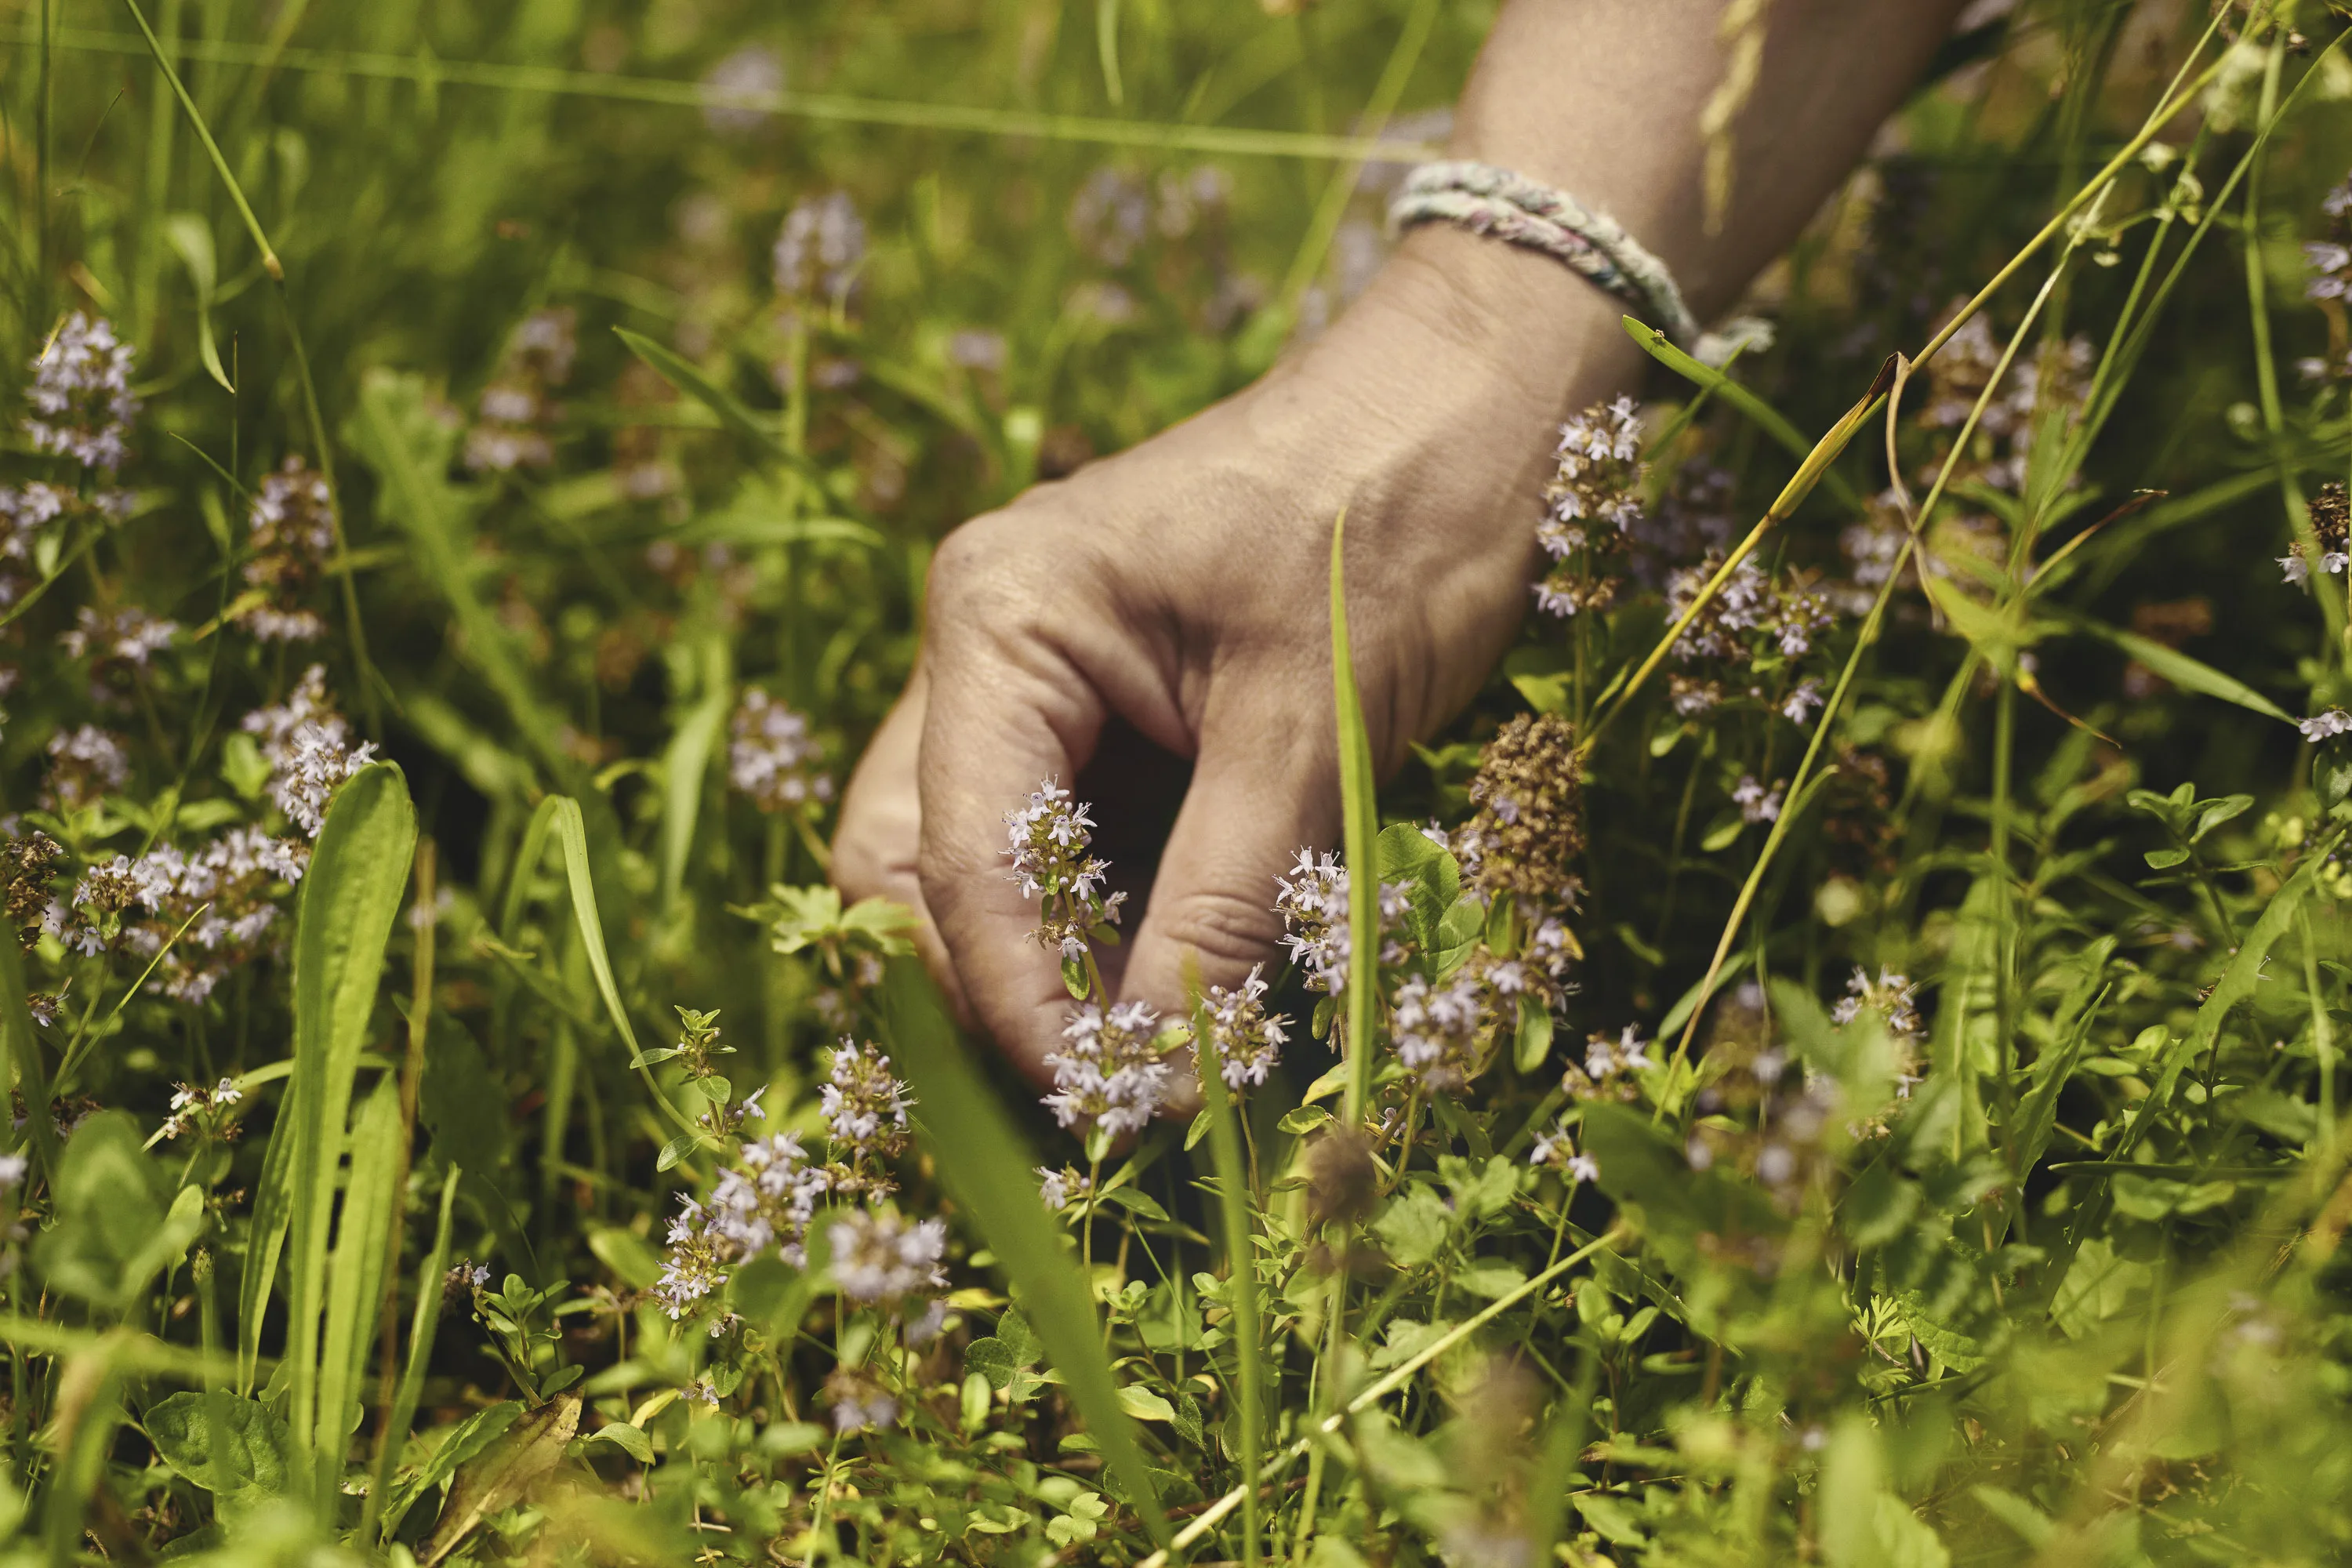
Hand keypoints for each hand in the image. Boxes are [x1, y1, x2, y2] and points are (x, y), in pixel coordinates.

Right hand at [832, 229, 1639, 1082]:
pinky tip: (1193, 997)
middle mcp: (989, 652)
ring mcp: (1043, 687)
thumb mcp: (1315, 726)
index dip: (1019, 1002)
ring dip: (1062, 977)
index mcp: (1002, 619)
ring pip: (994, 878)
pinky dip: (1122, 935)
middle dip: (998, 994)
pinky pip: (1078, 855)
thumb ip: (1222, 906)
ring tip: (1162, 1069)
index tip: (1109, 1110)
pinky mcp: (1113, 721)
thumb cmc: (1400, 520)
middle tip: (1106, 1100)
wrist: (1480, 400)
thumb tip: (1152, 1084)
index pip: (958, 857)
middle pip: (920, 872)